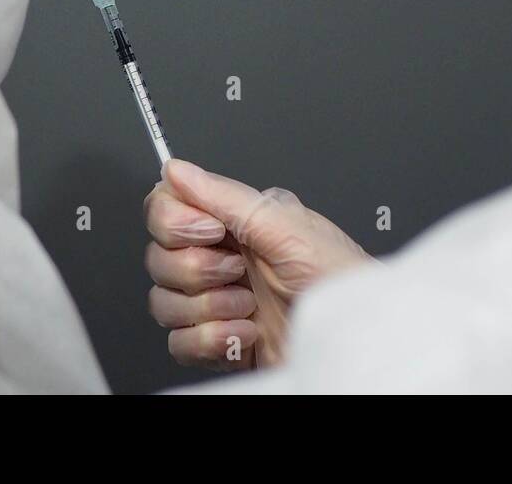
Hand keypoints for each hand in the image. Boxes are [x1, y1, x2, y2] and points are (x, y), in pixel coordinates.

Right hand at [144, 159, 371, 370]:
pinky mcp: (217, 341)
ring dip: (208, 307)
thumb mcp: (286, 226)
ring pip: (162, 301)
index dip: (176, 222)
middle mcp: (221, 256)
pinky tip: (246, 333)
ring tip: (249, 305)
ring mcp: (216, 300)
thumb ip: (225, 196)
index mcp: (235, 221)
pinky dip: (211, 340)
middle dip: (198, 269)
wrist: (353, 335)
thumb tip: (177, 168)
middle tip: (238, 271)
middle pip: (158, 257)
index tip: (212, 230)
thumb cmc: (339, 277)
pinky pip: (178, 341)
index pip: (166, 208)